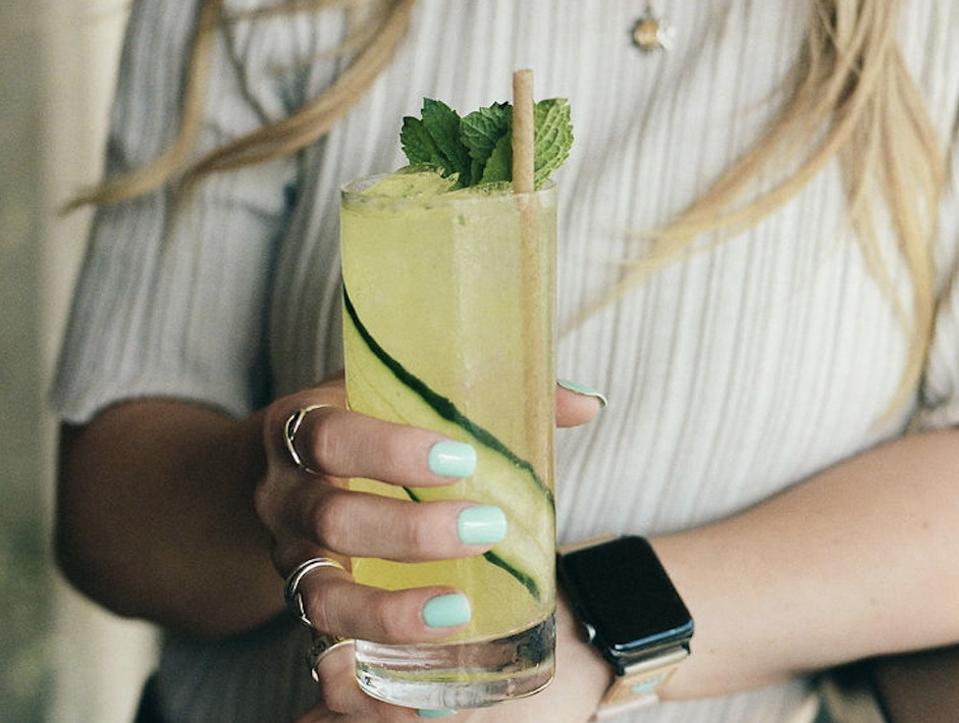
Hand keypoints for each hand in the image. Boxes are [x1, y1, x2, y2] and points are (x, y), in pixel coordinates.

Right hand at [253, 373, 603, 720]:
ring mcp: (291, 559)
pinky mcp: (306, 613)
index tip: (459, 458)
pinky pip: (324, 661)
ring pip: (319, 598)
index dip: (387, 450)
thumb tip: (585, 404)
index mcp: (304, 428)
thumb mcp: (398, 397)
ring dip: (387, 613)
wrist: (279, 474)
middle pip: (331, 520)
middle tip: (484, 529)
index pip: (330, 436)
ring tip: (454, 614)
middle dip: (408, 532)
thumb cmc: (359, 428)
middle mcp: (288, 497)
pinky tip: (420, 707)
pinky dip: (367, 691)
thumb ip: (484, 396)